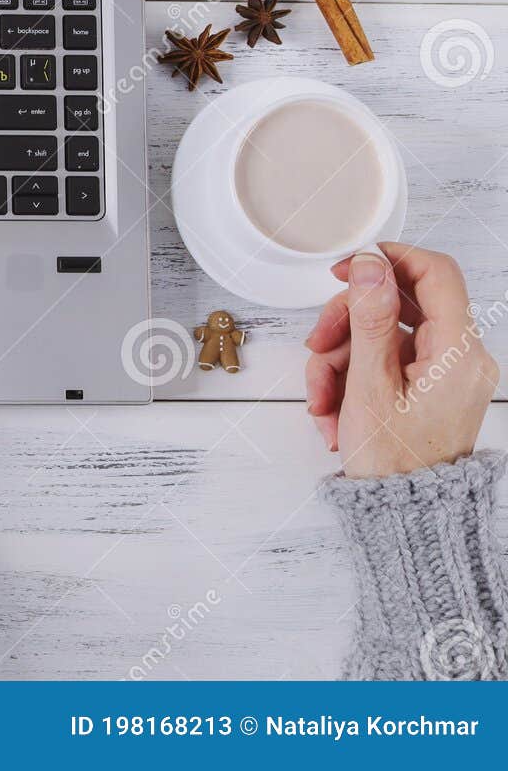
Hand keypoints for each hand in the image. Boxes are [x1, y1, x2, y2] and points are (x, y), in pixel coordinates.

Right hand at [304, 244, 497, 477]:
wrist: (407, 516)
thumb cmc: (393, 463)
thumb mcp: (370, 386)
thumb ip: (370, 320)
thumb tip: (370, 266)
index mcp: (458, 352)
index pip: (435, 274)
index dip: (389, 260)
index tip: (348, 266)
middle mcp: (461, 358)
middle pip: (400, 306)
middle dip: (348, 322)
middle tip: (316, 345)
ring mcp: (446, 374)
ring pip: (385, 336)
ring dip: (341, 360)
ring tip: (322, 399)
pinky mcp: (430, 389)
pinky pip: (387, 363)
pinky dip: (354, 378)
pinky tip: (335, 409)